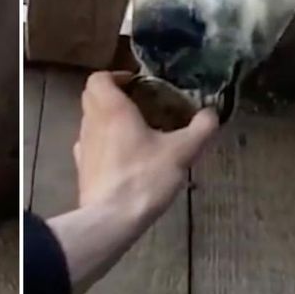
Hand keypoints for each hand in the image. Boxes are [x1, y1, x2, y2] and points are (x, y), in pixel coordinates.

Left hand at [74, 71, 218, 225]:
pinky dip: (104, 141)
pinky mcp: (82, 167)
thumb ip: (200, 129)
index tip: (137, 84)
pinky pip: (91, 144)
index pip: (99, 78)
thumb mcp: (181, 152)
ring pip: (91, 119)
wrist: (111, 218)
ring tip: (137, 130)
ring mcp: (83, 145)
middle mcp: (92, 121)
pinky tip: (124, 155)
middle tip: (140, 104)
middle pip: (92, 95)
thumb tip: (212, 113)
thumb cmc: (144, 177)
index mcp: (111, 109)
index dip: (116, 76)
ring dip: (108, 118)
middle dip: (113, 94)